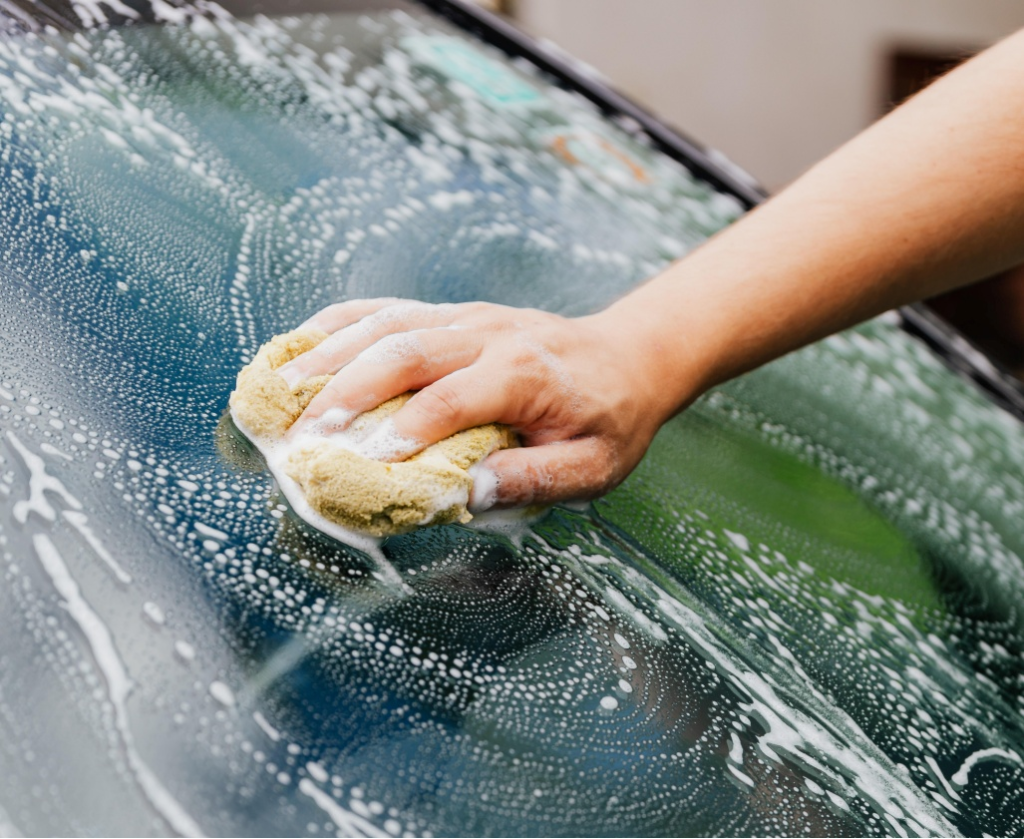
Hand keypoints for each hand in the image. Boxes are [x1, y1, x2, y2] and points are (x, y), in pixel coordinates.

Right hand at [276, 298, 687, 509]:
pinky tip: (302, 345)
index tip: (362, 465)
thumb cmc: (608, 419)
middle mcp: (488, 334)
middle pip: (405, 350)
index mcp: (525, 374)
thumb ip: (535, 478)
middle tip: (304, 433)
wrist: (628, 357)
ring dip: (330, 354)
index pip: (453, 398)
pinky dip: (341, 324)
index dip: (404, 430)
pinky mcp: (452, 314)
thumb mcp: (594, 466)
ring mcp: (467, 317)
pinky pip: (388, 309)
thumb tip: (468, 492)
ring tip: (282, 388)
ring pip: (387, 323)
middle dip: (347, 391)